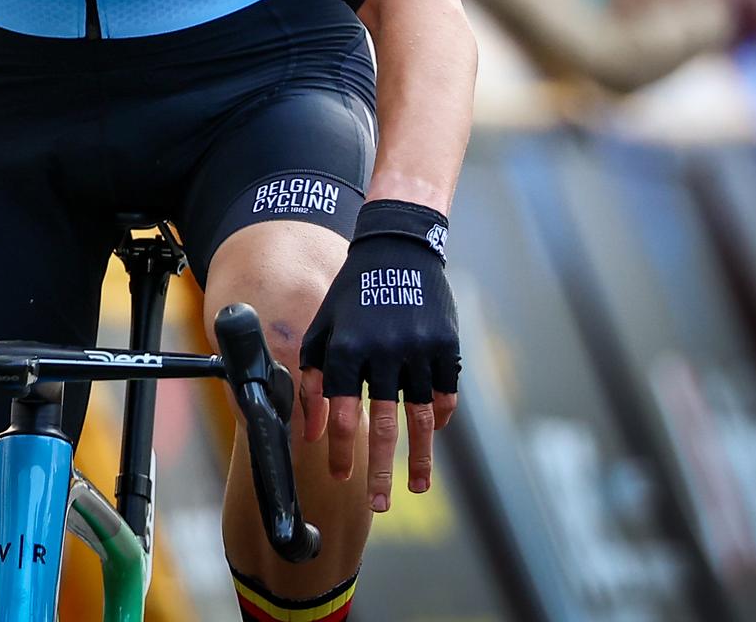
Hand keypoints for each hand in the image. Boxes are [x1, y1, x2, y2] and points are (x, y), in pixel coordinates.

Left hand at [299, 200, 459, 512]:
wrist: (397, 251)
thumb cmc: (351, 296)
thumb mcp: (323, 329)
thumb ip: (313, 379)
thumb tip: (308, 431)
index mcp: (346, 349)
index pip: (340, 413)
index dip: (339, 450)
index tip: (339, 478)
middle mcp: (382, 353)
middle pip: (382, 425)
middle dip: (379, 469)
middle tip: (378, 504)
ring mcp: (418, 350)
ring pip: (421, 418)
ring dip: (419, 457)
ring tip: (415, 486)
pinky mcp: (447, 347)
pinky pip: (445, 395)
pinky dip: (440, 419)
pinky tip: (434, 436)